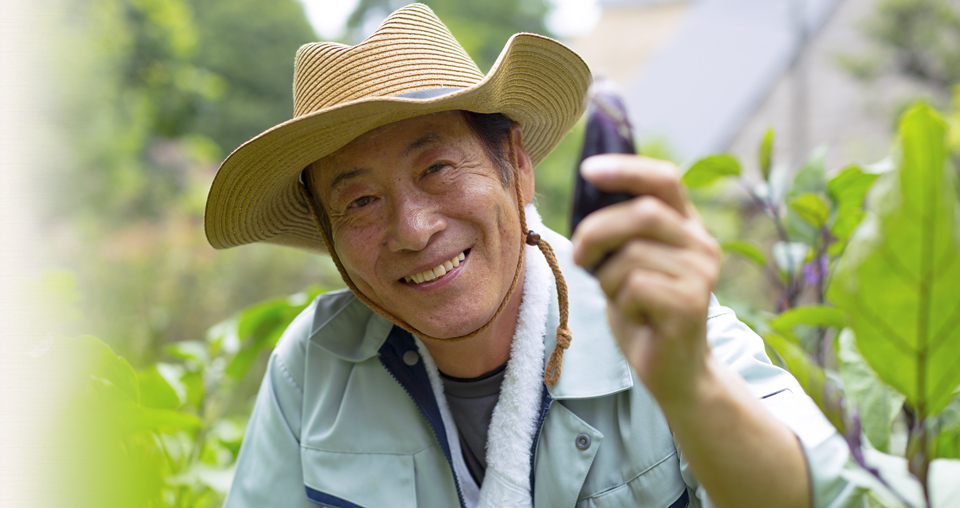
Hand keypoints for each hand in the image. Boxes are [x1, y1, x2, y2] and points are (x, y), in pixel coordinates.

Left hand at [570, 154, 720, 403]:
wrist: (674, 370)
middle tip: (579, 257)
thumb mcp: (628, 263)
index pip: (664, 179)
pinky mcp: (690, 304)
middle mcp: (701, 244)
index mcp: (686, 227)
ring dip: (607, 278)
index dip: (627, 169)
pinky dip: (620, 302)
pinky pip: (635, 287)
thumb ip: (619, 233)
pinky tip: (635, 316)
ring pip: (632, 254)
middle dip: (597, 231)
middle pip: (642, 213)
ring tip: (618, 296)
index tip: (588, 170)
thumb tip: (585, 201)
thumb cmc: (643, 312)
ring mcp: (700, 274)